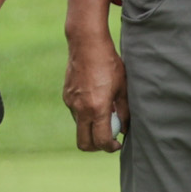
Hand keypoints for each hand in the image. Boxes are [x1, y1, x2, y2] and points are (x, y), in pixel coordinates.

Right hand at [64, 31, 127, 151]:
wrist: (86, 44)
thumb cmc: (109, 63)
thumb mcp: (123, 88)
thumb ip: (124, 112)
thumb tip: (124, 129)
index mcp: (97, 108)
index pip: (101, 141)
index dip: (110, 147)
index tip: (117, 144)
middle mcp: (81, 109)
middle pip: (84, 143)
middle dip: (96, 147)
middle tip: (108, 139)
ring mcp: (71, 103)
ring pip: (79, 127)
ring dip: (91, 128)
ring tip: (104, 113)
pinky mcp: (66, 96)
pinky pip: (75, 114)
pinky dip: (85, 115)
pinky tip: (95, 100)